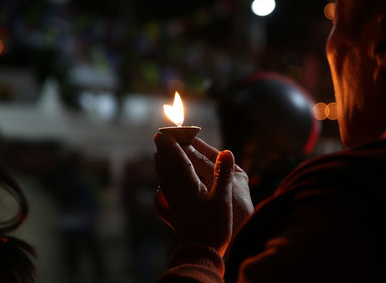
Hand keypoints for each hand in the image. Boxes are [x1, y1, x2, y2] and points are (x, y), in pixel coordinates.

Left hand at [153, 134, 252, 254]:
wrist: (200, 254)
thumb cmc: (214, 227)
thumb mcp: (223, 198)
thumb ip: (223, 174)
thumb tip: (227, 151)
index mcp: (187, 184)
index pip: (177, 158)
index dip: (172, 144)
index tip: (165, 131)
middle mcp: (176, 191)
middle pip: (167, 166)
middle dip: (164, 150)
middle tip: (159, 137)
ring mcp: (173, 203)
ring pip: (163, 179)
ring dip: (161, 164)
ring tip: (158, 155)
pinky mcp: (174, 214)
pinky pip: (163, 194)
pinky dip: (162, 184)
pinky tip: (160, 188)